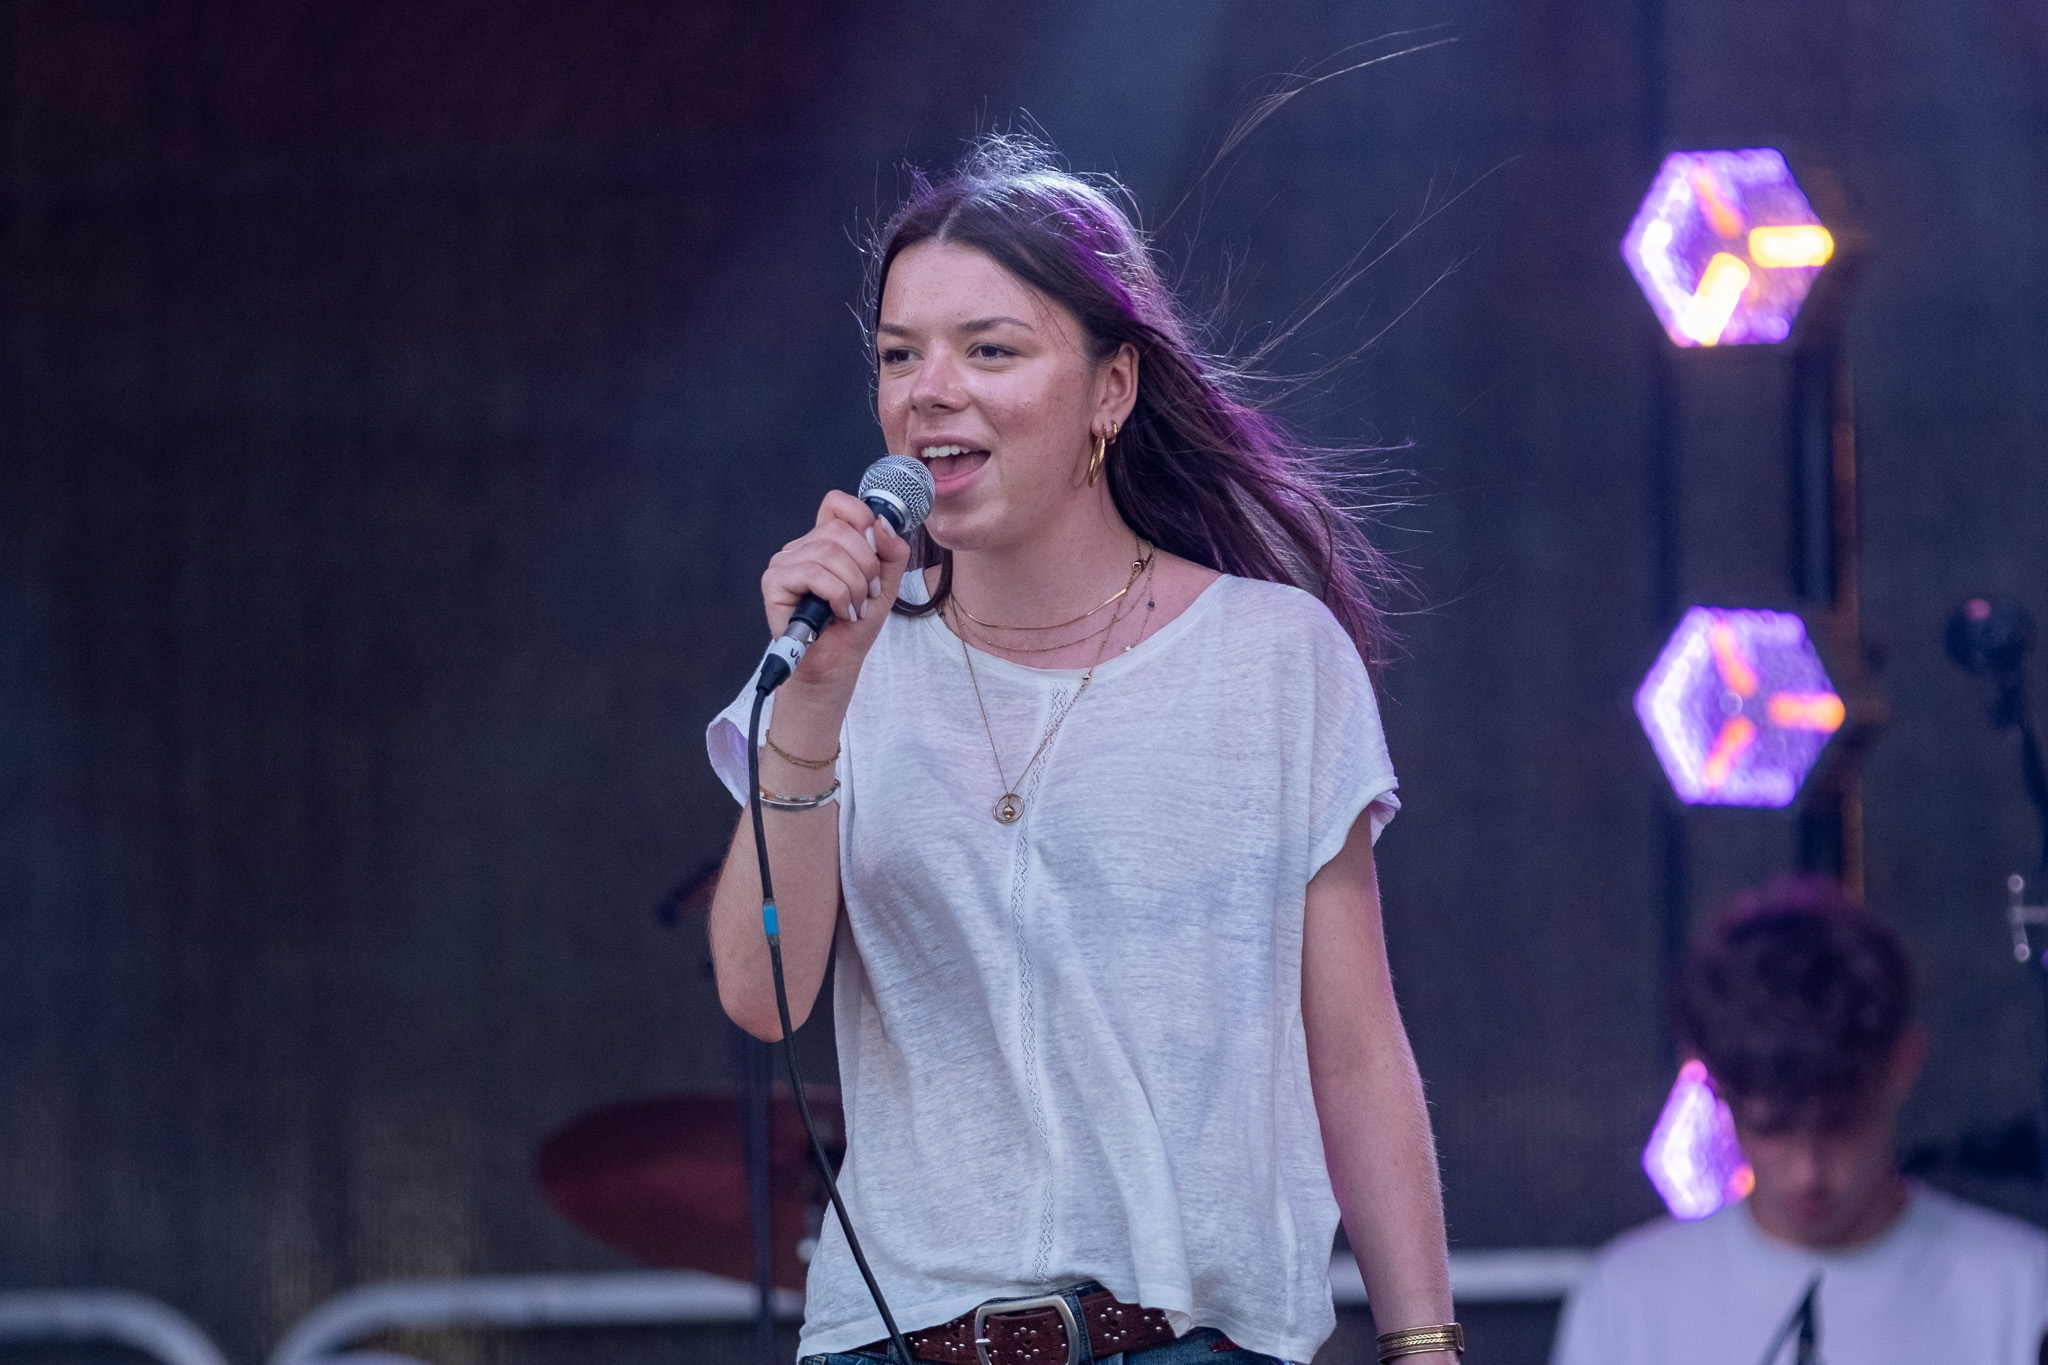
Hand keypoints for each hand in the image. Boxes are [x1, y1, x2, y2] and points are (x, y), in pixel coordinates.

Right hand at [761, 488, 912, 694]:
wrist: (836, 663)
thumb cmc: (854, 626)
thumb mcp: (884, 584)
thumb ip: (891, 552)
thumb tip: (881, 523)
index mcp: (825, 541)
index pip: (837, 504)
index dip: (861, 517)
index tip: (876, 548)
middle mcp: (801, 547)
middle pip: (840, 531)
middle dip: (865, 566)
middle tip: (867, 595)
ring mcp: (785, 563)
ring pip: (829, 552)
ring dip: (853, 586)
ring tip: (854, 608)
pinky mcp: (774, 582)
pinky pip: (814, 573)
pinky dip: (837, 595)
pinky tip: (839, 613)